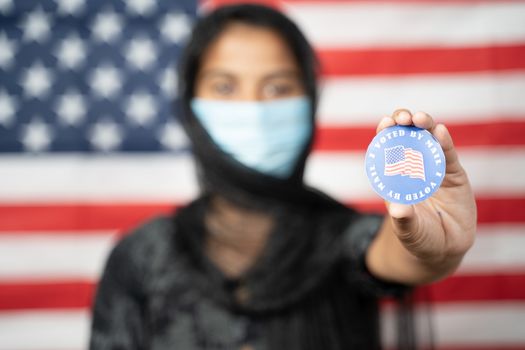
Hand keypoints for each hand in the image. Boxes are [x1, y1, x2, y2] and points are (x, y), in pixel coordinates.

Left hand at [374, 109, 476, 281]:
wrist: (444, 248)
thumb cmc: (419, 238)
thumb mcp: (409, 231)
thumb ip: (404, 220)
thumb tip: (398, 209)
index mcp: (394, 176)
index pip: (387, 148)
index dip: (385, 133)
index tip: (385, 123)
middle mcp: (413, 166)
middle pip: (406, 136)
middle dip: (402, 122)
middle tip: (401, 118)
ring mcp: (433, 168)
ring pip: (428, 139)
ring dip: (424, 125)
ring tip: (419, 118)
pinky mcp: (453, 174)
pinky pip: (448, 155)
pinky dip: (444, 142)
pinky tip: (440, 131)